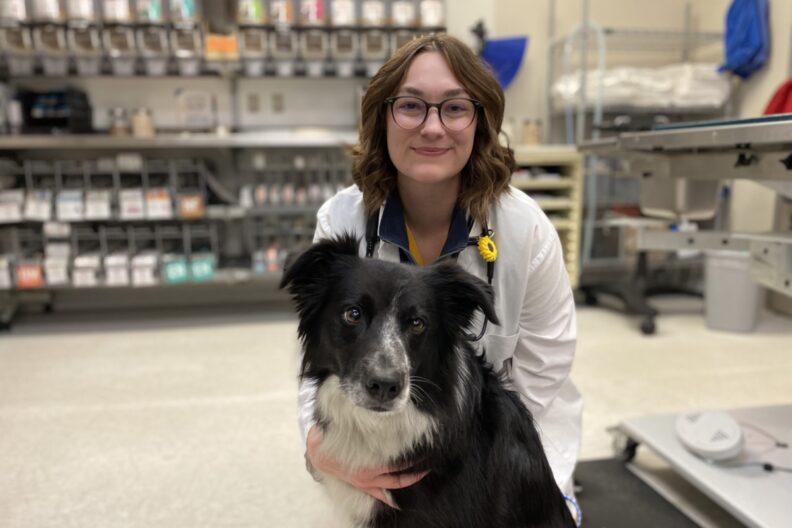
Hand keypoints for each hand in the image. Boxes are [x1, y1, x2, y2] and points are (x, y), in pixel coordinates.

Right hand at [306, 425, 429, 508]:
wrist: (317, 459)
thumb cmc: (328, 443)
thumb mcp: (339, 431)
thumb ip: (349, 422)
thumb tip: (357, 405)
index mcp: (366, 464)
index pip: (394, 464)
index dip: (411, 461)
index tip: (424, 452)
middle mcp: (369, 476)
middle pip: (399, 478)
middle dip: (416, 473)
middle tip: (430, 466)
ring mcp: (367, 484)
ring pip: (393, 487)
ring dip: (409, 483)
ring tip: (423, 476)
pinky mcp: (364, 487)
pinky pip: (379, 496)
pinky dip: (390, 500)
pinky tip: (399, 503)